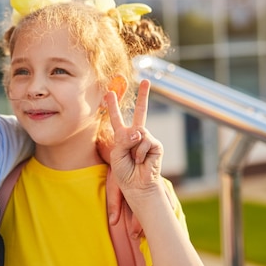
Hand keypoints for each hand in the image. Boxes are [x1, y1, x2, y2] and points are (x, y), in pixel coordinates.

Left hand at [105, 79, 162, 194]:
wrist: (137, 185)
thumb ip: (125, 140)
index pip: (117, 118)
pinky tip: (142, 161)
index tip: (110, 92)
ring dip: (132, 148)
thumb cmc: (125, 172)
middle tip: (146, 80)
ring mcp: (147, 139)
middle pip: (140, 112)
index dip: (113, 106)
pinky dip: (140, 152)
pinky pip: (145, 141)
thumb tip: (140, 131)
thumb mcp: (117, 154)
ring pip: (138, 132)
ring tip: (134, 160)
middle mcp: (136, 135)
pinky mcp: (156, 145)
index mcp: (122, 136)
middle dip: (143, 96)